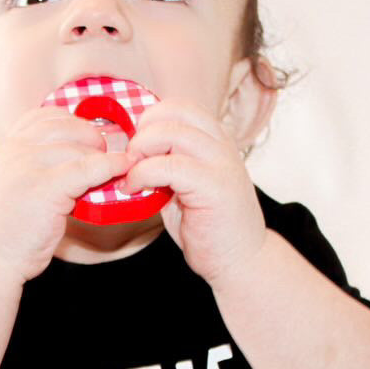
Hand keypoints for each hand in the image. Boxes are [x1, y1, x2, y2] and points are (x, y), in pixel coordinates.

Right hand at [0, 106, 134, 283]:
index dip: (70, 123)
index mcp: (5, 149)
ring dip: (100, 158)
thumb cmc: (0, 234)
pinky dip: (111, 166)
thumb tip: (67, 162)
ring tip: (109, 174)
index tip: (83, 140)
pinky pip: (88, 168)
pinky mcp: (46, 188)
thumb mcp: (6, 188)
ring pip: (79, 148)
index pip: (43, 116)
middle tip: (102, 157)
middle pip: (66, 126)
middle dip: (90, 138)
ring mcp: (28, 167)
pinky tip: (122, 168)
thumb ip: (29, 170)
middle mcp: (14, 151)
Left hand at [120, 99, 266, 283]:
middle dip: (142, 132)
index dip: (150, 120)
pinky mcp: (214, 186)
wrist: (240, 261)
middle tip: (129, 161)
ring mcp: (221, 163)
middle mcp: (222, 145)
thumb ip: (165, 164)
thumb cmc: (209, 227)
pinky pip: (169, 166)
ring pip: (170, 132)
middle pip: (174, 111)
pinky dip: (143, 174)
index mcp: (215, 140)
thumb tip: (129, 152)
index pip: (179, 106)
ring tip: (131, 175)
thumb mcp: (184, 186)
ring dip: (140, 151)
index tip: (135, 148)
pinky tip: (135, 189)